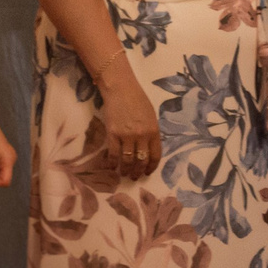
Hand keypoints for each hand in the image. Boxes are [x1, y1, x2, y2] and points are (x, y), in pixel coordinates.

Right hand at [95, 62, 161, 178]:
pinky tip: (111, 167)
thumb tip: (149, 149)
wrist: (121, 89)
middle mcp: (142, 135)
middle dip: (138, 172)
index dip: (151, 167)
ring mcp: (127, 136)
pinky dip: (112, 163)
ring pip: (128, 160)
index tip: (147, 172)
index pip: (155, 155)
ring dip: (126, 170)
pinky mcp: (113, 134)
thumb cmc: (137, 100)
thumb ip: (151, 132)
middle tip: (135, 177)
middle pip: (141, 160)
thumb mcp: (151, 116)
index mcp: (154, 131)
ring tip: (124, 174)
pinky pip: (113, 154)